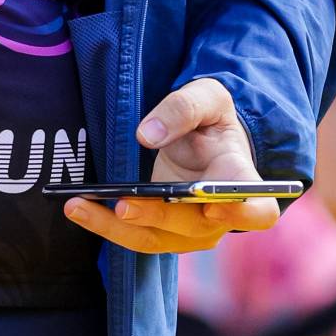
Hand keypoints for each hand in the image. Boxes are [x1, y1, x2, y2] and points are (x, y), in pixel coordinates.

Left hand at [64, 76, 280, 258]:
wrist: (203, 141)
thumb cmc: (212, 120)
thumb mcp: (207, 97)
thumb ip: (182, 108)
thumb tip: (148, 135)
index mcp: (241, 180)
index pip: (258, 211)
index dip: (242, 214)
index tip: (214, 206)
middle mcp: (220, 216)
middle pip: (193, 226)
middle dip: (156, 216)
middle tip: (122, 204)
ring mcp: (191, 231)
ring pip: (156, 239)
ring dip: (115, 227)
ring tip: (77, 206)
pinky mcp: (163, 233)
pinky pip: (135, 236)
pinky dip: (106, 225)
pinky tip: (78, 207)